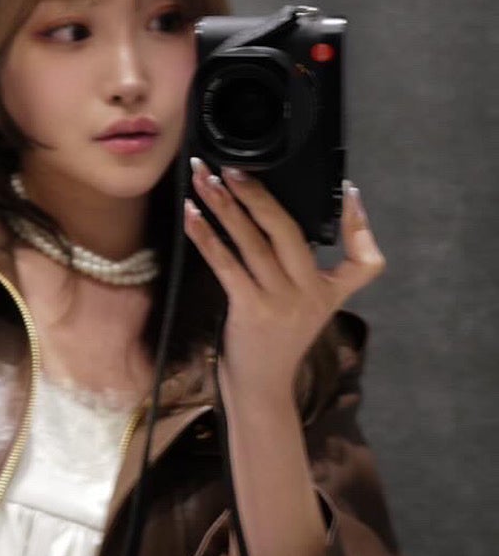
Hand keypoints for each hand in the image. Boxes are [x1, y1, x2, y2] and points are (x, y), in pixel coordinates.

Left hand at [184, 159, 385, 402]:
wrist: (261, 389)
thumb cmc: (275, 342)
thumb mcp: (307, 309)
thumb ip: (304, 272)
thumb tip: (279, 225)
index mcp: (329, 292)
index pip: (364, 260)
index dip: (360, 223)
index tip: (348, 190)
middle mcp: (310, 294)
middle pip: (288, 232)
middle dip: (257, 194)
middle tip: (231, 166)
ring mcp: (281, 302)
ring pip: (253, 242)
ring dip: (225, 206)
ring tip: (204, 180)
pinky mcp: (251, 310)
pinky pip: (227, 265)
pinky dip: (208, 237)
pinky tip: (192, 216)